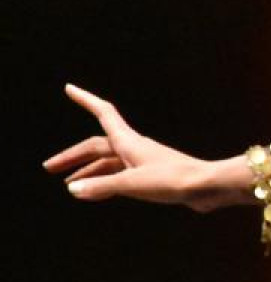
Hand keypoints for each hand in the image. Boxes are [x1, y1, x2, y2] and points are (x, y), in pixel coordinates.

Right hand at [43, 85, 252, 211]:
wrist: (208, 186)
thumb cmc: (173, 179)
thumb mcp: (133, 183)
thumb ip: (103, 187)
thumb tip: (73, 190)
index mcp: (129, 141)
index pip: (103, 113)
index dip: (86, 100)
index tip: (70, 88)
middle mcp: (134, 147)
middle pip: (97, 146)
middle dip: (73, 156)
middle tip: (50, 168)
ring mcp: (143, 162)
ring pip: (108, 163)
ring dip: (88, 172)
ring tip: (69, 185)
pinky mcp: (152, 176)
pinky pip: (120, 176)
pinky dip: (105, 182)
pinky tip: (95, 193)